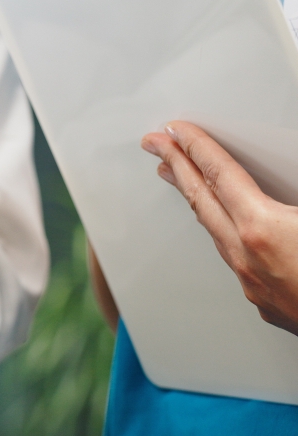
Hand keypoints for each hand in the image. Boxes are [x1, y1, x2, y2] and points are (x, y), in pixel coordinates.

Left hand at [143, 121, 297, 333]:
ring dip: (196, 200)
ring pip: (215, 233)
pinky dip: (222, 233)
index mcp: (264, 229)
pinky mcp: (266, 305)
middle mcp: (249, 257)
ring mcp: (253, 284)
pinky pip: (235, 260)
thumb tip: (289, 177)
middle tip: (151, 143)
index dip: (196, 147)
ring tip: (177, 177)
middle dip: (175, 166)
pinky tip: (223, 228)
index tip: (173, 130)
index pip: (220, 175)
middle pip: (202, 201)